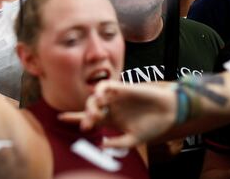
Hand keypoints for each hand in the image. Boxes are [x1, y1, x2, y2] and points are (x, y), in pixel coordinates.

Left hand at [59, 80, 175, 148]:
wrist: (169, 112)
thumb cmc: (153, 126)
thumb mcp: (134, 139)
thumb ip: (118, 143)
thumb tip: (101, 144)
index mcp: (111, 120)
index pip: (88, 118)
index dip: (74, 117)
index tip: (60, 117)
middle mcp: (110, 107)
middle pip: (90, 108)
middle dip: (86, 116)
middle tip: (88, 125)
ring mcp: (115, 97)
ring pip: (95, 96)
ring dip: (92, 104)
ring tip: (95, 113)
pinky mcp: (122, 88)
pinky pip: (106, 85)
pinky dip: (100, 90)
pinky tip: (102, 98)